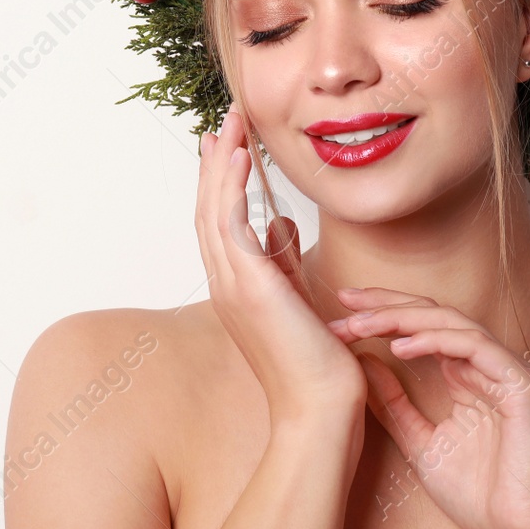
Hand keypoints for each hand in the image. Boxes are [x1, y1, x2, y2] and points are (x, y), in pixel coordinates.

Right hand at [194, 105, 366, 431]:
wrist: (321, 408)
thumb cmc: (315, 363)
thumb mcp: (297, 298)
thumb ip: (282, 260)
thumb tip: (277, 221)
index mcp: (235, 286)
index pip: (219, 221)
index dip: (218, 180)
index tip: (225, 143)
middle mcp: (225, 282)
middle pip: (208, 208)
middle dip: (216, 161)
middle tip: (225, 120)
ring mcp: (231, 284)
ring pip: (213, 210)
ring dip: (222, 162)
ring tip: (231, 124)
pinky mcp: (247, 286)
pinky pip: (230, 224)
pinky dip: (230, 186)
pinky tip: (240, 157)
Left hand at [328, 287, 529, 528]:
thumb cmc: (480, 498)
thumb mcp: (420, 443)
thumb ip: (394, 404)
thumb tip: (363, 362)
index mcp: (465, 378)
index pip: (421, 329)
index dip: (382, 314)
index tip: (341, 313)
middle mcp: (486, 368)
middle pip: (433, 315)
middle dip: (386, 303)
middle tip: (345, 300)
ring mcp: (506, 373)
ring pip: (451, 323)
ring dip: (403, 318)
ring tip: (363, 324)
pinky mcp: (521, 385)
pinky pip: (476, 347)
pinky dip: (436, 341)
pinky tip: (401, 346)